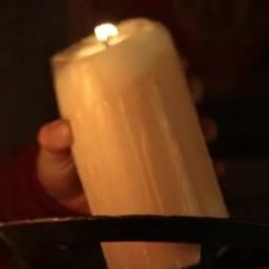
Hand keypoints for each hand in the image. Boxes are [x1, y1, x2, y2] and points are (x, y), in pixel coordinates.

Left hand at [35, 62, 219, 213]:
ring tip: (206, 129)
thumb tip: (63, 128)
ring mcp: (154, 149)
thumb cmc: (60, 168)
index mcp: (114, 107)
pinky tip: (215, 168)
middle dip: (189, 90)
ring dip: (203, 125)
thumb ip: (53, 140)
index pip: (142, 78)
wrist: (68, 208)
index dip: (164, 66)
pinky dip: (207, 168)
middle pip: (173, 98)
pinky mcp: (163, 177)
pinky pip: (192, 169)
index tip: (178, 61)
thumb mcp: (53, 151)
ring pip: (188, 130)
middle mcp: (140, 124)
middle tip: (192, 91)